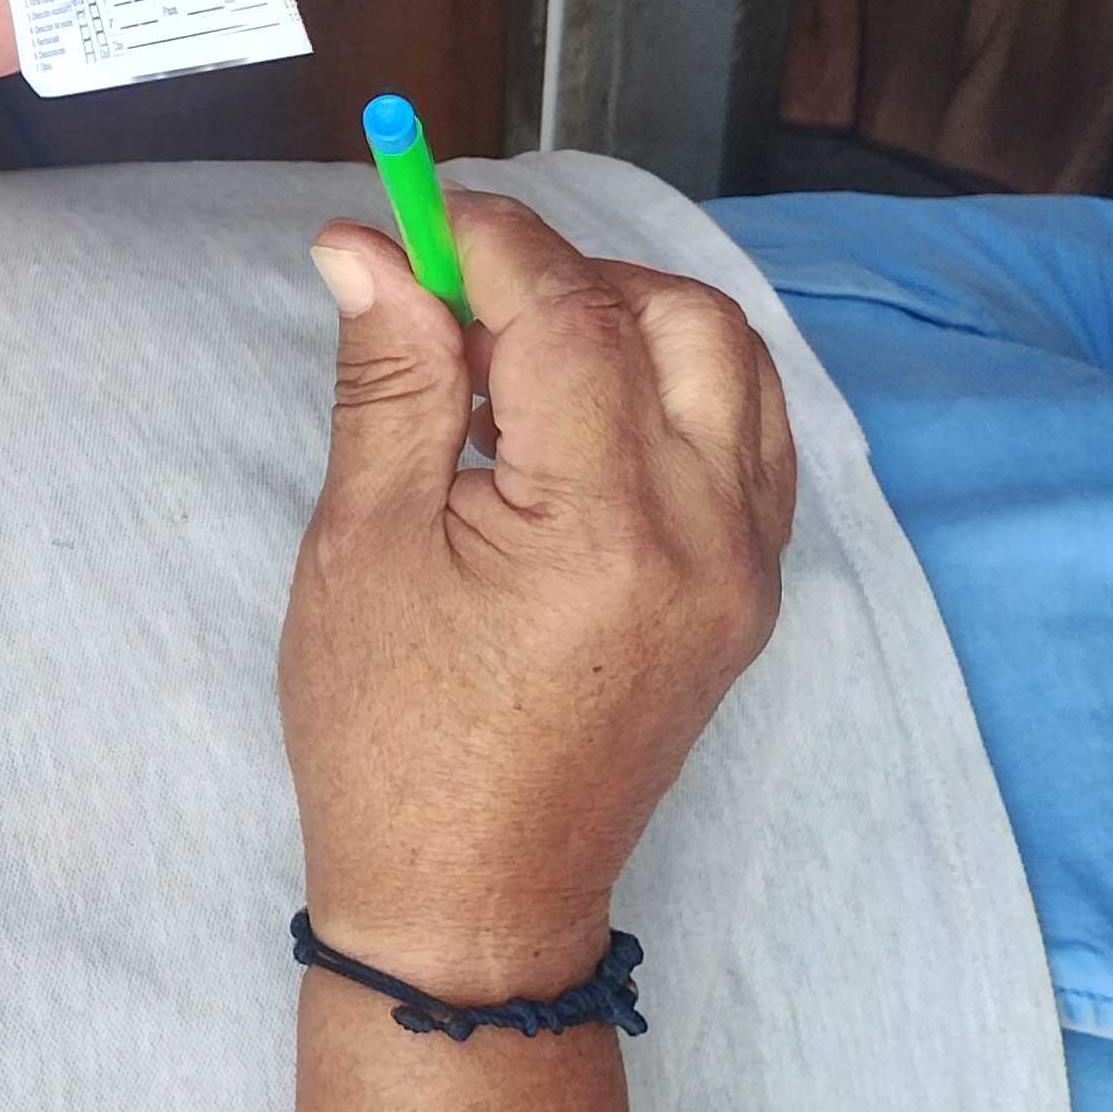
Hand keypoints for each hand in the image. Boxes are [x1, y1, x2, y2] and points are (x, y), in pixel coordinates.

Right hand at [277, 194, 792, 1001]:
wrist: (472, 900)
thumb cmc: (391, 740)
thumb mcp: (362, 547)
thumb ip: (389, 381)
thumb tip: (366, 247)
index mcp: (604, 531)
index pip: (568, 314)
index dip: (483, 240)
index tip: (403, 211)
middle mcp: (707, 539)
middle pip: (679, 318)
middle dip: (565, 271)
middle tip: (453, 286)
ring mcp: (747, 569)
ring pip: (733, 366)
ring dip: (631, 316)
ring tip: (513, 345)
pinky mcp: (750, 592)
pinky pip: (749, 437)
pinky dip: (677, 384)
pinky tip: (581, 407)